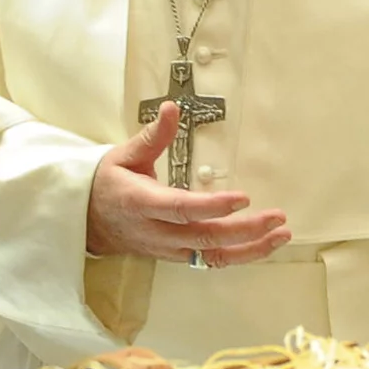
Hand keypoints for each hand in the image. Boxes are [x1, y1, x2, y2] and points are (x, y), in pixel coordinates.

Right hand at [86, 101, 288, 265]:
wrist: (87, 223)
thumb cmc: (108, 184)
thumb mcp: (123, 155)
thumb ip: (152, 136)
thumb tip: (171, 108)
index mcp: (141, 203)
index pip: (181, 209)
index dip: (212, 207)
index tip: (242, 198)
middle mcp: (157, 232)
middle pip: (205, 238)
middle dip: (245, 230)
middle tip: (277, 217)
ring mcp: (168, 249)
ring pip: (213, 256)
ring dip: (250, 249)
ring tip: (281, 234)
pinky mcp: (177, 257)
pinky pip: (211, 261)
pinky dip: (240, 256)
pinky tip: (264, 244)